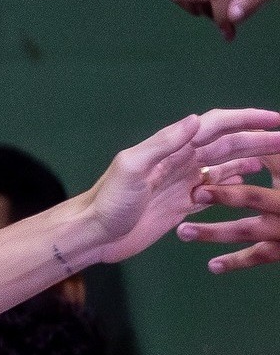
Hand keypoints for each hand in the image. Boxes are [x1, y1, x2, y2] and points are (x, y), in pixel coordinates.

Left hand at [84, 109, 279, 264]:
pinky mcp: (180, 205)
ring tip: (277, 157)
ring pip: (224, 164)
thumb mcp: (132, 168)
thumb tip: (196, 120)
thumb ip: (163, 143)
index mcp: (171, 148)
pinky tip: (250, 178)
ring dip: (251, 157)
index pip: (216, 126)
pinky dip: (233, 181)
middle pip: (227, 143)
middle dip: (258, 138)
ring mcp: (181, 183)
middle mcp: (180, 161)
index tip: (276, 119)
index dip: (246, 119)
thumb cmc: (108, 201)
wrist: (93, 234)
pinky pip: (213, 189)